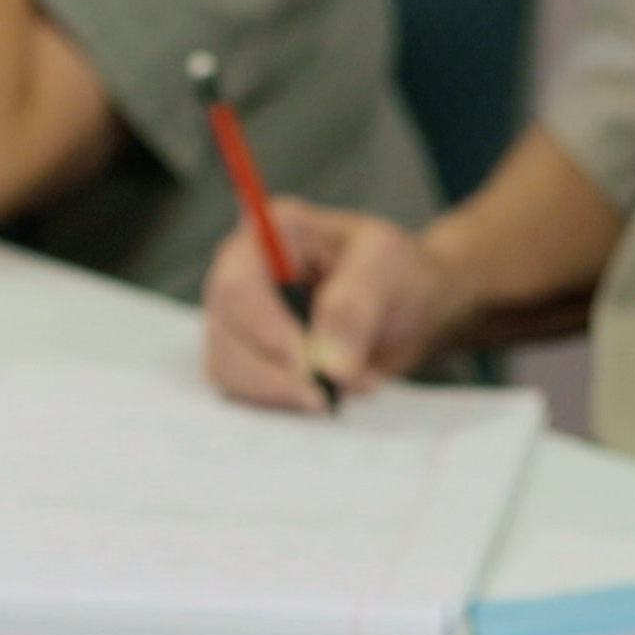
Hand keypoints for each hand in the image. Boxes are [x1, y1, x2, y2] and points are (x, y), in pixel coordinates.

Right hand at [200, 199, 472, 412]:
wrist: (407, 307)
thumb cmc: (395, 272)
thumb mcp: (386, 268)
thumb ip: (355, 306)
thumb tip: (327, 362)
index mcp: (271, 233)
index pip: (238, 286)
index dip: (266, 331)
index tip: (307, 365)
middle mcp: (242, 273)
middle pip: (226, 333)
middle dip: (279, 373)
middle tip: (332, 390)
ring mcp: (238, 318)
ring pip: (228, 368)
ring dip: (284, 391)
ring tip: (346, 384)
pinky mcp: (244, 356)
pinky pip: (242, 391)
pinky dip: (284, 401)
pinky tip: (327, 390)